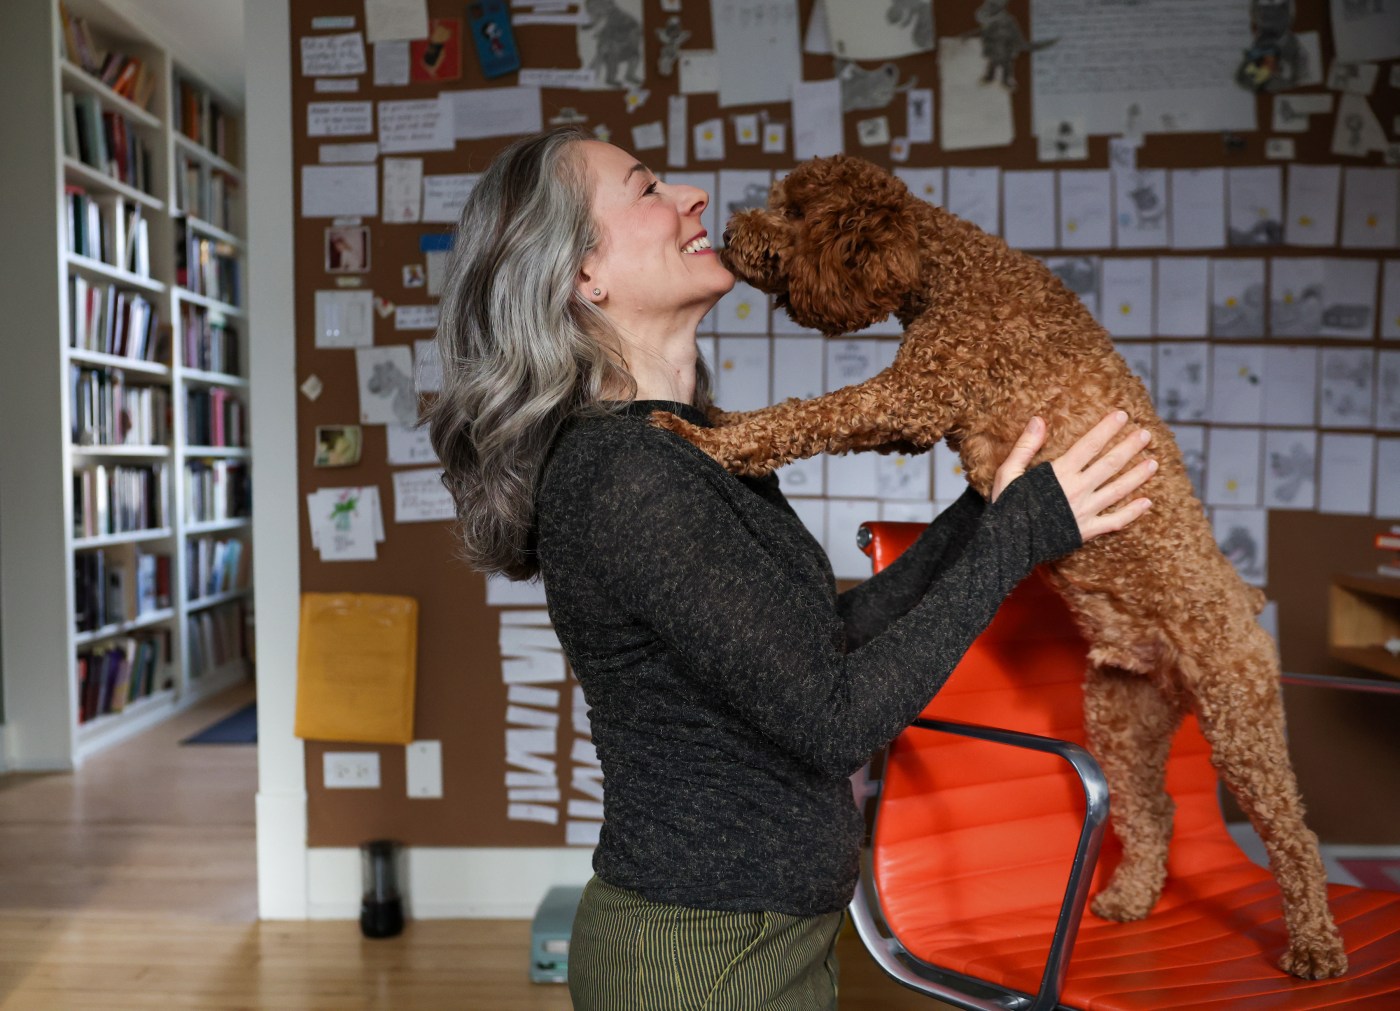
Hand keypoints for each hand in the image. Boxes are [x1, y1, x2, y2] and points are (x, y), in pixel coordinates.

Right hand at [992, 411, 1154, 542]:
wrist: (1008, 545)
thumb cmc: (1006, 507)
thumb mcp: (1008, 473)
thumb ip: (1025, 446)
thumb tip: (1038, 420)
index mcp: (1058, 474)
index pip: (1089, 445)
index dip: (1106, 429)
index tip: (1122, 415)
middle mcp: (1076, 490)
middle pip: (1110, 464)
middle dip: (1130, 447)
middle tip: (1146, 434)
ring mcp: (1085, 511)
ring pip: (1118, 490)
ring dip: (1137, 476)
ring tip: (1154, 463)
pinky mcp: (1087, 530)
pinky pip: (1115, 521)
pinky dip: (1133, 512)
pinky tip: (1147, 502)